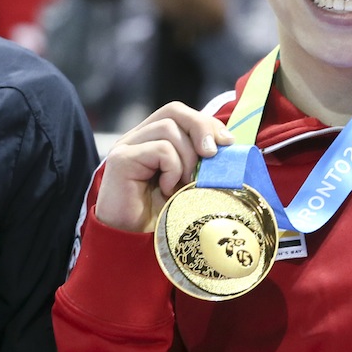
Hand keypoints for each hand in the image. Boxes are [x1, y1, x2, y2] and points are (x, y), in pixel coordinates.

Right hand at [96, 102, 234, 232]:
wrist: (135, 240)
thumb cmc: (164, 212)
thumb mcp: (191, 180)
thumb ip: (203, 159)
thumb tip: (230, 142)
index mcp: (153, 138)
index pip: (181, 113)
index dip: (206, 123)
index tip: (227, 143)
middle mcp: (137, 137)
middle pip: (174, 111)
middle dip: (201, 128)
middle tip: (212, 155)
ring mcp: (127, 146)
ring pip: (169, 129)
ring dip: (187, 158)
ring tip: (184, 183)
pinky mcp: (122, 159)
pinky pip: (160, 149)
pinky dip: (173, 169)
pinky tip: (168, 189)